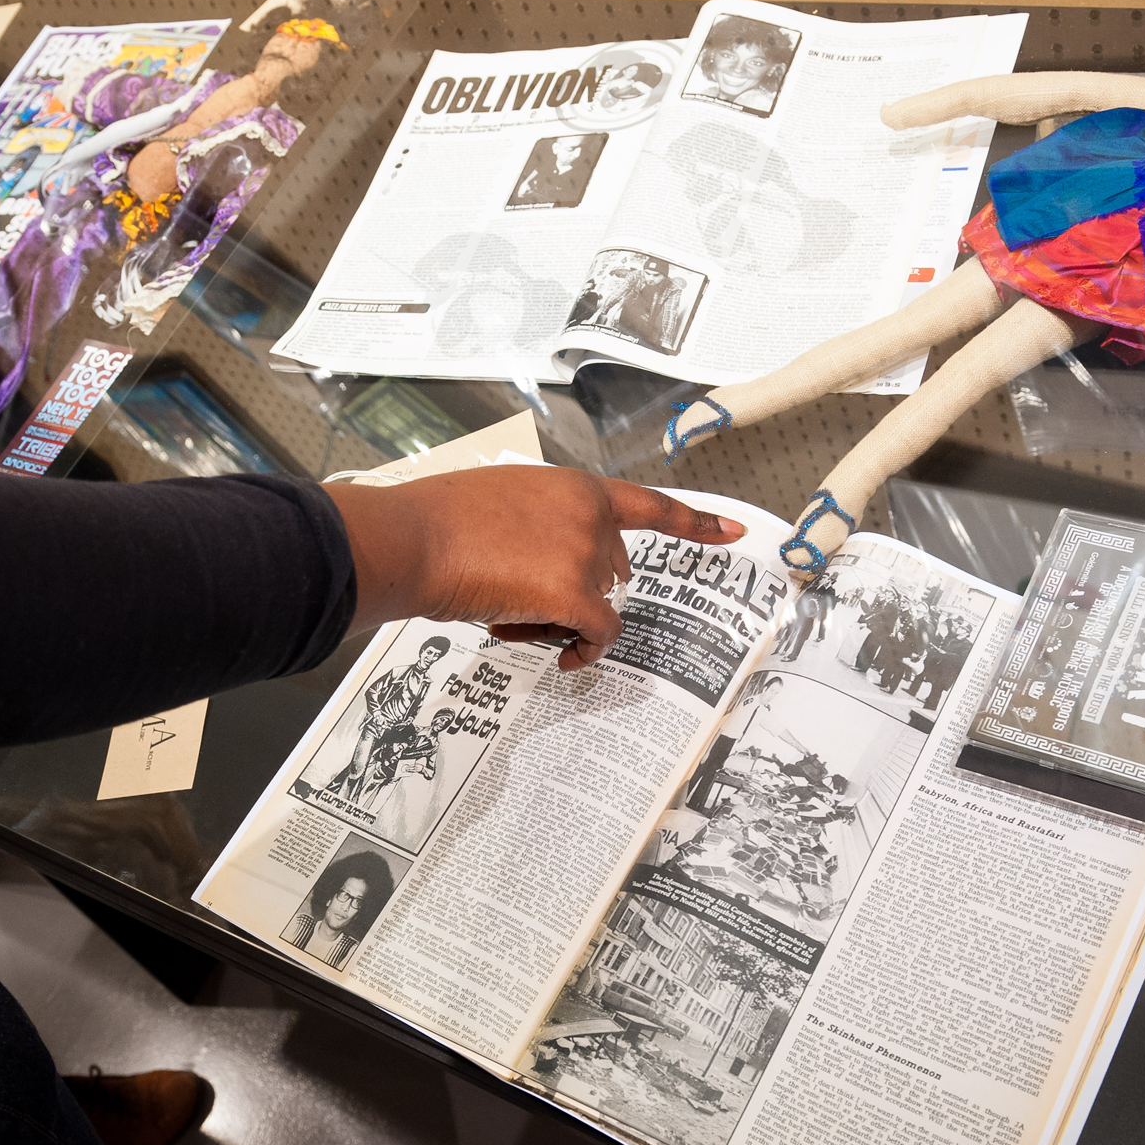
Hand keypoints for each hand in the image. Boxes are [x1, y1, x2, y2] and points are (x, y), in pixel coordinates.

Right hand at [326, 466, 745, 670]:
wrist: (412, 540)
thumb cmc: (437, 523)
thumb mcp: (500, 502)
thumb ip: (540, 523)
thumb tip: (546, 567)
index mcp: (574, 487)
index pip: (647, 505)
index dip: (693, 523)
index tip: (732, 532)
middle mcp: (590, 516)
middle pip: (613, 571)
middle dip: (579, 590)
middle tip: (520, 593)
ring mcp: (586, 554)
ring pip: (597, 604)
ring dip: (561, 617)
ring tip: (506, 606)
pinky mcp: (574, 593)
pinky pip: (600, 635)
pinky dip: (587, 650)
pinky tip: (564, 658)